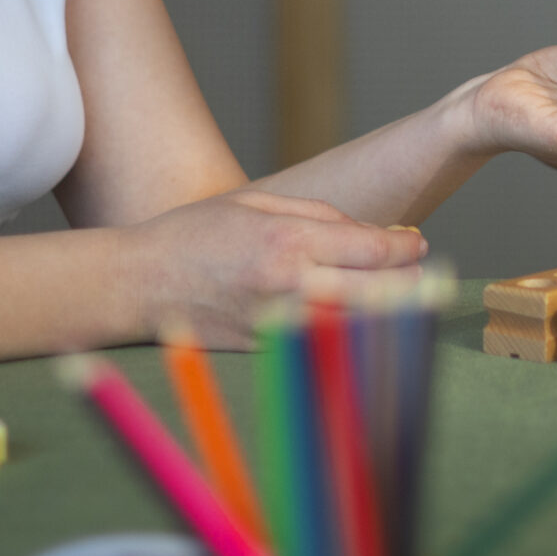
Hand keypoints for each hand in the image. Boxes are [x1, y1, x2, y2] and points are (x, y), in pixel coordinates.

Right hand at [126, 188, 426, 347]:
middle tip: (418, 270)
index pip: (375, 251)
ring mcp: (280, 325)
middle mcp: (290, 287)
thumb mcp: (258, 204)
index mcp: (289, 242)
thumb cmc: (195, 234)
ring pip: (361, 325)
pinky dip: (350, 331)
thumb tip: (374, 233)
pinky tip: (358, 318)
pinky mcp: (268, 351)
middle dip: (410, 281)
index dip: (406, 248)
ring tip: (398, 294)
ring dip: (388, 311)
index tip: (416, 243)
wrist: (138, 283)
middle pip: (382, 293)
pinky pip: (326, 343)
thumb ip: (321, 215)